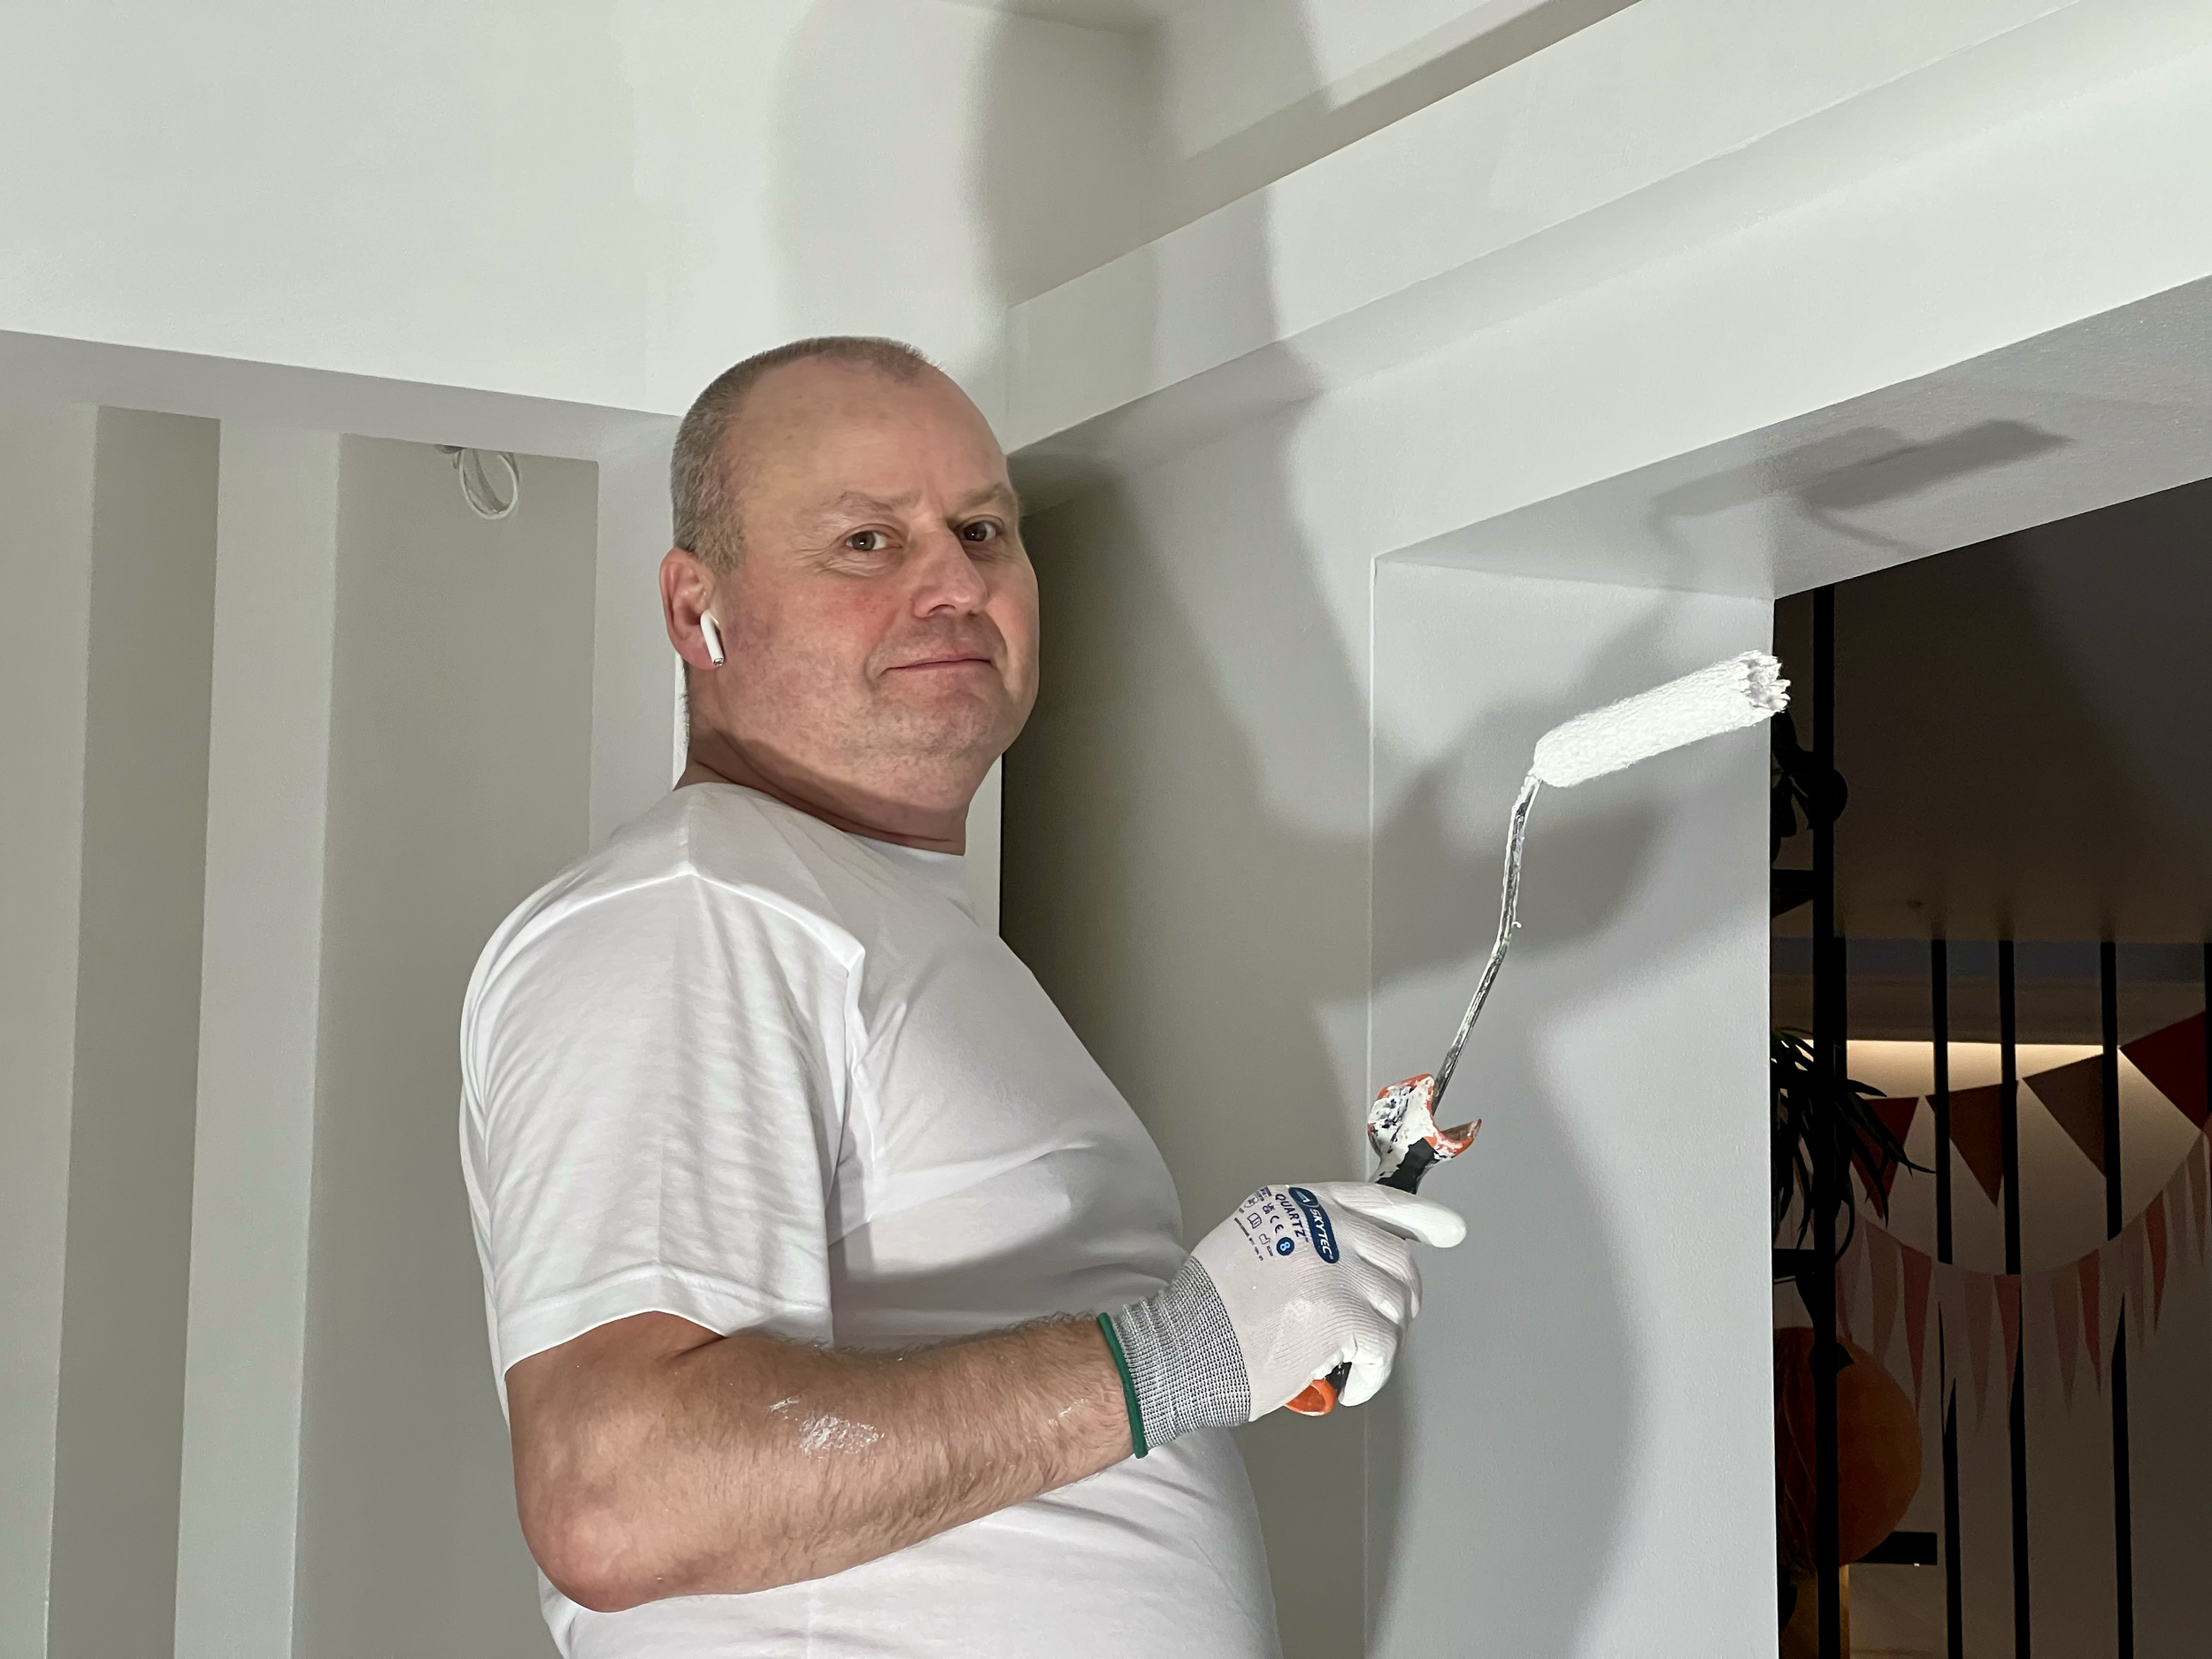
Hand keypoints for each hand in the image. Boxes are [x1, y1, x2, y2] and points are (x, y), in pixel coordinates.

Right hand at [1102, 1182, 1464, 1452]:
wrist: (1180, 1348)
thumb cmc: (1208, 1308)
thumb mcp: (1251, 1240)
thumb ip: (1303, 1235)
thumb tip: (1353, 1254)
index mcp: (1299, 1205)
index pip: (1373, 1200)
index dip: (1420, 1217)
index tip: (1450, 1230)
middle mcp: (1322, 1227)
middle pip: (1397, 1256)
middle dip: (1401, 1294)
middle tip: (1382, 1323)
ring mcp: (1336, 1270)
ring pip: (1396, 1304)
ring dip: (1381, 1338)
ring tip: (1350, 1357)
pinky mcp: (1343, 1317)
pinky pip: (1385, 1348)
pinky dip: (1373, 1375)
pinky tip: (1350, 1385)